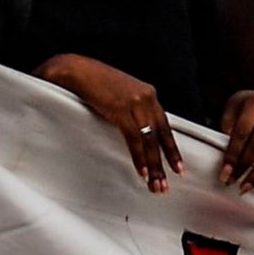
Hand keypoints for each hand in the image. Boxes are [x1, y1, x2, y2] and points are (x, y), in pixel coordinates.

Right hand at [47, 56, 182, 192]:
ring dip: (153, 165)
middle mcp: (147, 97)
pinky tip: (141, 171)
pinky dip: (139, 156)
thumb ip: (131, 112)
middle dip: (165, 162)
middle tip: (166, 184)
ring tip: (155, 184)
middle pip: (161, 135)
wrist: (76, 70)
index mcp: (148, 94)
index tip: (177, 167)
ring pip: (150, 140)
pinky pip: (134, 138)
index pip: (165, 125)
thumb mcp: (119, 96)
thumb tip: (136, 133)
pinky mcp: (122, 108)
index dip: (171, 148)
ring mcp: (136, 102)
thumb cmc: (93, 83)